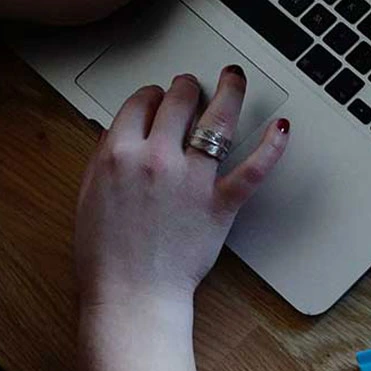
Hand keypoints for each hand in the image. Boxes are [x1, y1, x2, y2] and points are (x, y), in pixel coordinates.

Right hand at [74, 67, 288, 310]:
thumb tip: (119, 130)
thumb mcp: (89, 195)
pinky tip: (281, 128)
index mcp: (117, 154)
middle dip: (187, 86)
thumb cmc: (105, 253)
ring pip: (218, 119)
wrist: (131, 293)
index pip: (140, 102)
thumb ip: (105, 158)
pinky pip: (253, 168)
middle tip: (192, 86)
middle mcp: (156, 158)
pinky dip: (271, 146)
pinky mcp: (221, 202)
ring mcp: (192, 179)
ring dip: (230, 90)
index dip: (152, 93)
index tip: (158, 95)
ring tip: (235, 77)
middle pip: (180, 100)